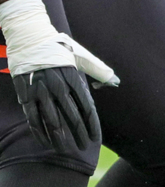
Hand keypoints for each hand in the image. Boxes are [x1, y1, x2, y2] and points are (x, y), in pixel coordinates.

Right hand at [1, 0, 115, 153]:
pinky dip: (39, 131)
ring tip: (65, 150)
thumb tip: (116, 82)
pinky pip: (32, 117)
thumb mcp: (82, 56)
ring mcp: (40, 91)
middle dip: (79, 135)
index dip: (92, 125)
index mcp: (73, 78)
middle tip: (84, 148)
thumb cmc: (59, 47)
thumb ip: (99, 70)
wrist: (29, 36)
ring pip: (51, 120)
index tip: (95, 138)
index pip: (87, 108)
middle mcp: (57, 86)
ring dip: (59, 137)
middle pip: (71, 117)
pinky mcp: (25, 93)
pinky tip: (45, 141)